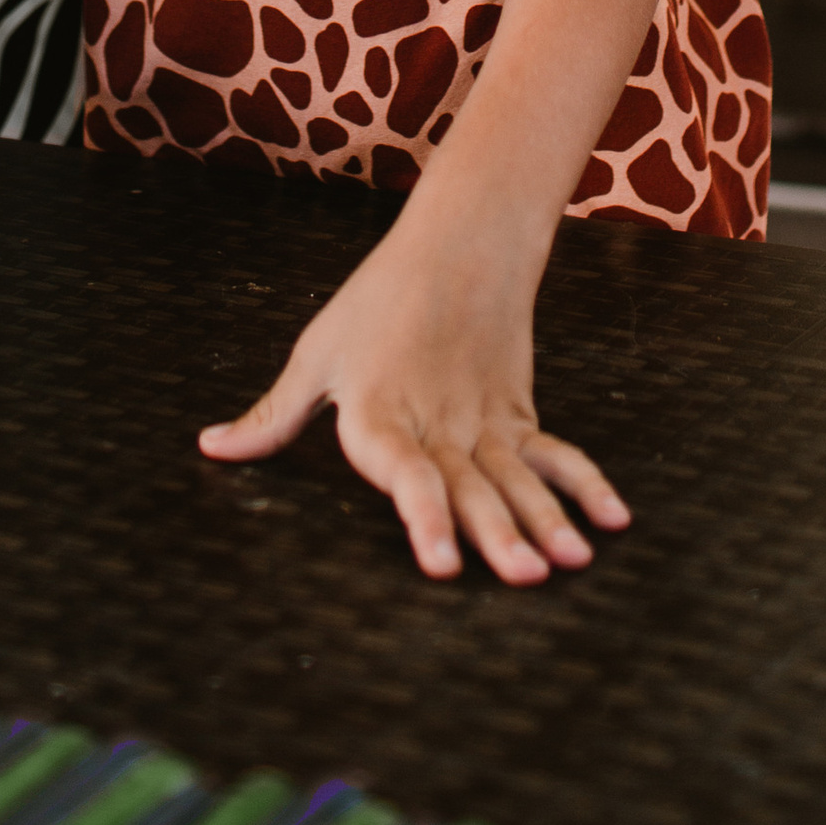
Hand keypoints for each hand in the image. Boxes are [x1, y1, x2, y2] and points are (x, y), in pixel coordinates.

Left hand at [198, 207, 625, 587]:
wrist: (454, 245)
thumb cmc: (374, 303)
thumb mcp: (316, 355)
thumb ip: (273, 416)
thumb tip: (211, 448)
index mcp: (381, 413)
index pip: (405, 473)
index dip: (424, 518)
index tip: (441, 563)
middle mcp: (438, 424)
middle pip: (470, 485)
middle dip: (498, 535)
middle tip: (523, 579)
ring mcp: (484, 421)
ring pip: (516, 478)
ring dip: (544, 521)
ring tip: (569, 563)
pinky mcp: (516, 413)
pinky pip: (553, 455)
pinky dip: (584, 484)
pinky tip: (613, 520)